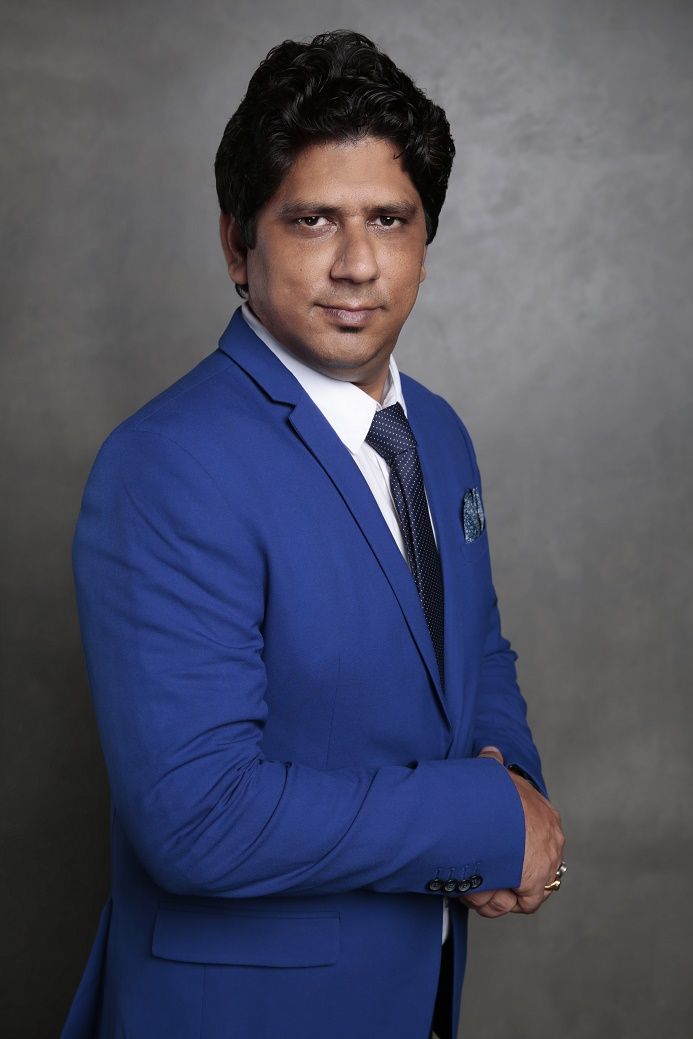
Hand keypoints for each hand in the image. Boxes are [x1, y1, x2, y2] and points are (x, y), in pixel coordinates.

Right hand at [461, 747, 564, 918]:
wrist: (492, 805)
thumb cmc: (489, 790)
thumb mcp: (492, 773)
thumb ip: (493, 764)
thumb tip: (491, 752)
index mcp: (545, 815)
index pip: (536, 838)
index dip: (513, 850)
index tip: (494, 855)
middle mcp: (551, 840)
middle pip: (531, 867)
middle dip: (506, 875)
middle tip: (482, 875)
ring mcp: (547, 862)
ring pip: (524, 887)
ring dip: (496, 890)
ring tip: (473, 884)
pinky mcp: (536, 882)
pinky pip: (522, 902)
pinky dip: (499, 900)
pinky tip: (479, 891)